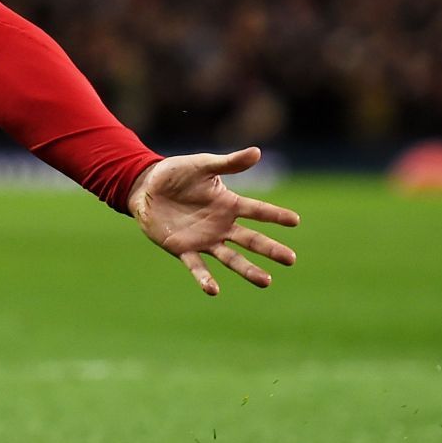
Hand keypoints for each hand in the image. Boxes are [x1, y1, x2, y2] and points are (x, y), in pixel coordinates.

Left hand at [126, 147, 299, 295]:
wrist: (146, 188)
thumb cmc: (176, 174)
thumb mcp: (202, 165)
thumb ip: (229, 163)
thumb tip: (257, 152)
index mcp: (228, 204)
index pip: (257, 210)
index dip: (275, 215)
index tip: (295, 220)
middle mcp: (221, 225)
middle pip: (251, 239)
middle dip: (271, 250)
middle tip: (291, 259)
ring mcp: (204, 240)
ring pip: (231, 258)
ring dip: (248, 270)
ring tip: (266, 281)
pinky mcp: (183, 249)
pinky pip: (196, 266)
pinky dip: (204, 278)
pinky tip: (213, 290)